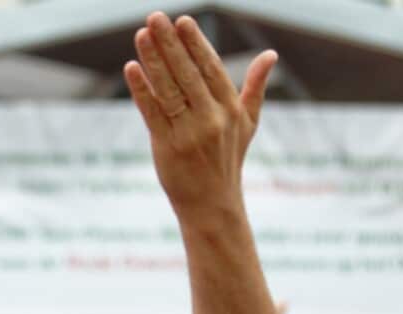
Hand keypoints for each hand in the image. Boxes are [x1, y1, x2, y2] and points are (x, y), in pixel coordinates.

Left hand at [124, 12, 276, 215]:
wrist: (212, 205)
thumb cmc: (227, 160)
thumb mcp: (247, 123)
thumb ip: (255, 87)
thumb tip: (271, 54)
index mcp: (231, 109)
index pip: (211, 69)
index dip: (196, 44)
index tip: (182, 21)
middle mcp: (212, 119)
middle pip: (188, 74)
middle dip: (171, 44)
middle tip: (156, 18)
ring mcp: (189, 133)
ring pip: (169, 90)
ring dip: (154, 60)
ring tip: (141, 35)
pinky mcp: (167, 147)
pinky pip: (153, 113)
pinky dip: (142, 90)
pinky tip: (131, 69)